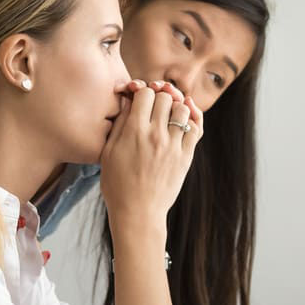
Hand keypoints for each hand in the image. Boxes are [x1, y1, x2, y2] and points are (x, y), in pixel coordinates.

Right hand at [100, 80, 202, 227]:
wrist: (138, 213)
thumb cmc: (117, 184)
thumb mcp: (109, 151)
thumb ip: (120, 122)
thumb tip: (128, 99)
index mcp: (133, 131)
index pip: (145, 93)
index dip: (141, 92)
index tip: (138, 100)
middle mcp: (156, 135)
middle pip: (165, 97)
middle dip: (158, 97)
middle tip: (152, 107)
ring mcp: (173, 145)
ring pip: (182, 108)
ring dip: (175, 106)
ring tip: (167, 115)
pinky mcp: (186, 156)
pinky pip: (195, 128)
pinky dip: (191, 118)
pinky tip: (183, 119)